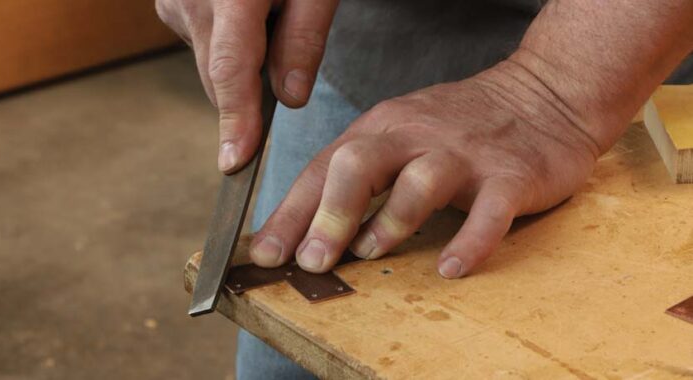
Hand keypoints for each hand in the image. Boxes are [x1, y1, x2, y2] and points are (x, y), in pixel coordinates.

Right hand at [155, 0, 337, 171]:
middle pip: (219, 75)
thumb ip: (304, 38)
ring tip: (268, 24)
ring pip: (210, 64)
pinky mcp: (169, 2)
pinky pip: (201, 44)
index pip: (231, 70)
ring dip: (240, 67)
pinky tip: (245, 20)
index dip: (236, 120)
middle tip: (285, 76)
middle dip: (249, 96)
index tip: (236, 161)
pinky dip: (226, 48)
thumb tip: (290, 98)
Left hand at [248, 58, 604, 277]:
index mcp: (384, 127)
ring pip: (418, 184)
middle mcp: (417, 136)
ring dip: (389, 222)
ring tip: (371, 251)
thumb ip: (362, 175)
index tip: (267, 254)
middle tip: (312, 260)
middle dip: (329, 215)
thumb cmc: (460, 125)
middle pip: (360, 165)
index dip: (291, 213)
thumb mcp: (402, 135)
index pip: (325, 168)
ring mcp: (465, 155)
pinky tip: (450, 268)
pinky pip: (488, 213)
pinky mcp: (511, 176)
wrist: (544, 94)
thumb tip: (312, 229)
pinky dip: (469, 243)